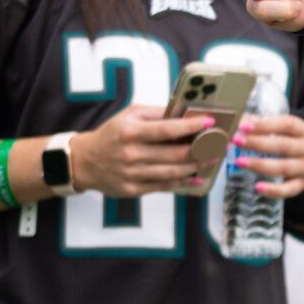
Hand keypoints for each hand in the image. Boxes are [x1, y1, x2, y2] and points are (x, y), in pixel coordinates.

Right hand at [71, 106, 220, 197]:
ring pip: (173, 172)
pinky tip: (197, 176)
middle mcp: (131, 154)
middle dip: (202, 148)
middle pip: (175, 154)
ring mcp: (132, 174)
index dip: (191, 126)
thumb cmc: (112, 134)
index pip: (167, 129)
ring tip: (213, 157)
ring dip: (198, 166)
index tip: (210, 122)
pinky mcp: (133, 190)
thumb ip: (157, 114)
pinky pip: (164, 186)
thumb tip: (185, 113)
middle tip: (219, 142)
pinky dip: (183, 182)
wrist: (84, 161)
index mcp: (130, 132)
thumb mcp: (130, 115)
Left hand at [230, 114, 303, 199]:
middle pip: (283, 145)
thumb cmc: (289, 140)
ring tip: (239, 162)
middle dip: (258, 143)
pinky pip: (289, 189)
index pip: (286, 124)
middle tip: (236, 141)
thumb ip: (259, 124)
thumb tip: (237, 121)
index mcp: (302, 130)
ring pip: (284, 167)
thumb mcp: (280, 128)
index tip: (243, 127)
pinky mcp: (302, 184)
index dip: (265, 125)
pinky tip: (258, 187)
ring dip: (260, 164)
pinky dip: (274, 190)